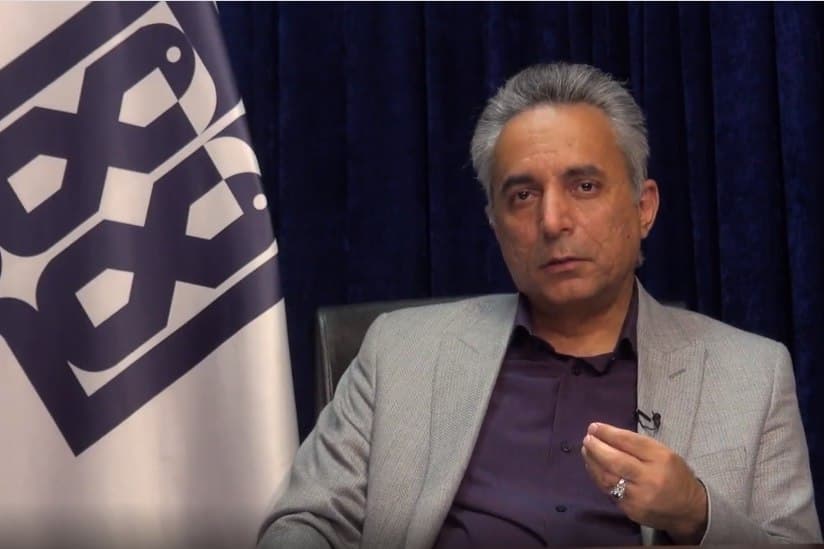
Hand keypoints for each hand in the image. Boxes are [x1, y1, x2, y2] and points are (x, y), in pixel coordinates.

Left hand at [581, 422, 707, 543]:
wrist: (689, 510)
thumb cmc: (675, 475)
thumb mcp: (664, 453)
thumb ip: (638, 445)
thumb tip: (607, 436)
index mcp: (661, 458)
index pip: (629, 442)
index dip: (608, 433)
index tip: (594, 427)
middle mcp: (650, 478)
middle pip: (616, 461)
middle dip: (597, 448)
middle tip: (587, 438)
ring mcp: (639, 497)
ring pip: (608, 477)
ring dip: (592, 462)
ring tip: (586, 450)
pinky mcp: (631, 510)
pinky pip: (609, 491)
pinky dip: (598, 477)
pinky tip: (593, 467)